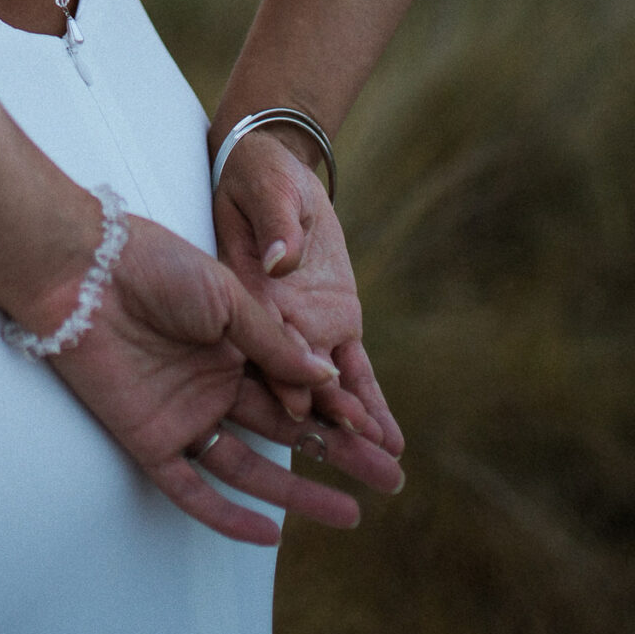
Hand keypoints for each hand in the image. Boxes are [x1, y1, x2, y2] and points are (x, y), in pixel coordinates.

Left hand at [30, 211, 368, 546]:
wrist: (85, 270)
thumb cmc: (154, 266)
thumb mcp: (228, 296)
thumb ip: (273, 343)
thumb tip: (327, 381)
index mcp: (236, 345)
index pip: (298, 390)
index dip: (339, 414)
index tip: (381, 432)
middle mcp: (214, 385)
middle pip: (286, 433)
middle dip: (338, 456)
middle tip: (387, 480)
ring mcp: (184, 415)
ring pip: (250, 467)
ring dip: (298, 493)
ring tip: (350, 515)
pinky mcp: (150, 439)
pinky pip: (191, 489)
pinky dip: (227, 515)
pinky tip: (270, 534)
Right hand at [212, 131, 405, 467]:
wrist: (278, 172)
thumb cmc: (259, 175)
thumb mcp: (265, 188)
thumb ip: (273, 223)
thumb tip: (282, 260)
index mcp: (244, 295)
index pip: (259, 342)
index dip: (279, 376)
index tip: (299, 408)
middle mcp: (271, 325)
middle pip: (295, 382)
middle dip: (323, 423)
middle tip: (355, 453)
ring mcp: (305, 330)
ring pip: (329, 387)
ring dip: (352, 423)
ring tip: (384, 461)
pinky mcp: (336, 325)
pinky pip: (356, 370)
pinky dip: (371, 400)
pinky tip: (390, 437)